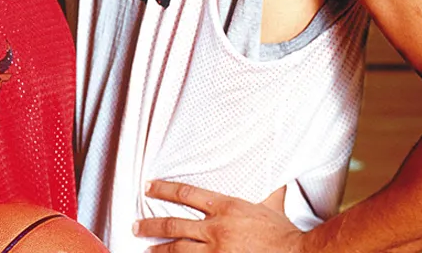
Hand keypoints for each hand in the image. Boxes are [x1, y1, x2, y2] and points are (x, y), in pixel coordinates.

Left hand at [135, 180, 304, 252]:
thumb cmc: (285, 233)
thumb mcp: (272, 205)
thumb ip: (266, 191)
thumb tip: (275, 175)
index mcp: (226, 208)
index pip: (186, 194)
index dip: (163, 189)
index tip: (148, 188)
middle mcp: (216, 229)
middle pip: (173, 224)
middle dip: (151, 226)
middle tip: (136, 226)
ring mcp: (216, 252)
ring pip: (178, 250)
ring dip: (159, 250)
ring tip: (146, 250)